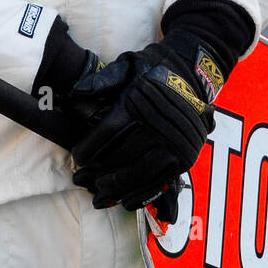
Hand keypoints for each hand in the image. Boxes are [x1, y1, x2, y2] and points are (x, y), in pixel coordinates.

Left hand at [68, 43, 215, 209]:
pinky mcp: (184, 158)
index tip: (77, 158)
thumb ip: (102, 80)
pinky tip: (125, 202)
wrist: (191, 74)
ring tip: (99, 196)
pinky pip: (161, 182)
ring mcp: (175, 143)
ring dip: (118, 188)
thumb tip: (76, 92)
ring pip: (142, 174)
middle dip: (99, 173)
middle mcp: (158, 125)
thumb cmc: (152, 70)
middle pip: (124, 157)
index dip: (89, 148)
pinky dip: (142, 195)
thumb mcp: (127, 65)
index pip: (108, 131)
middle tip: (80, 180)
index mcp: (139, 102)